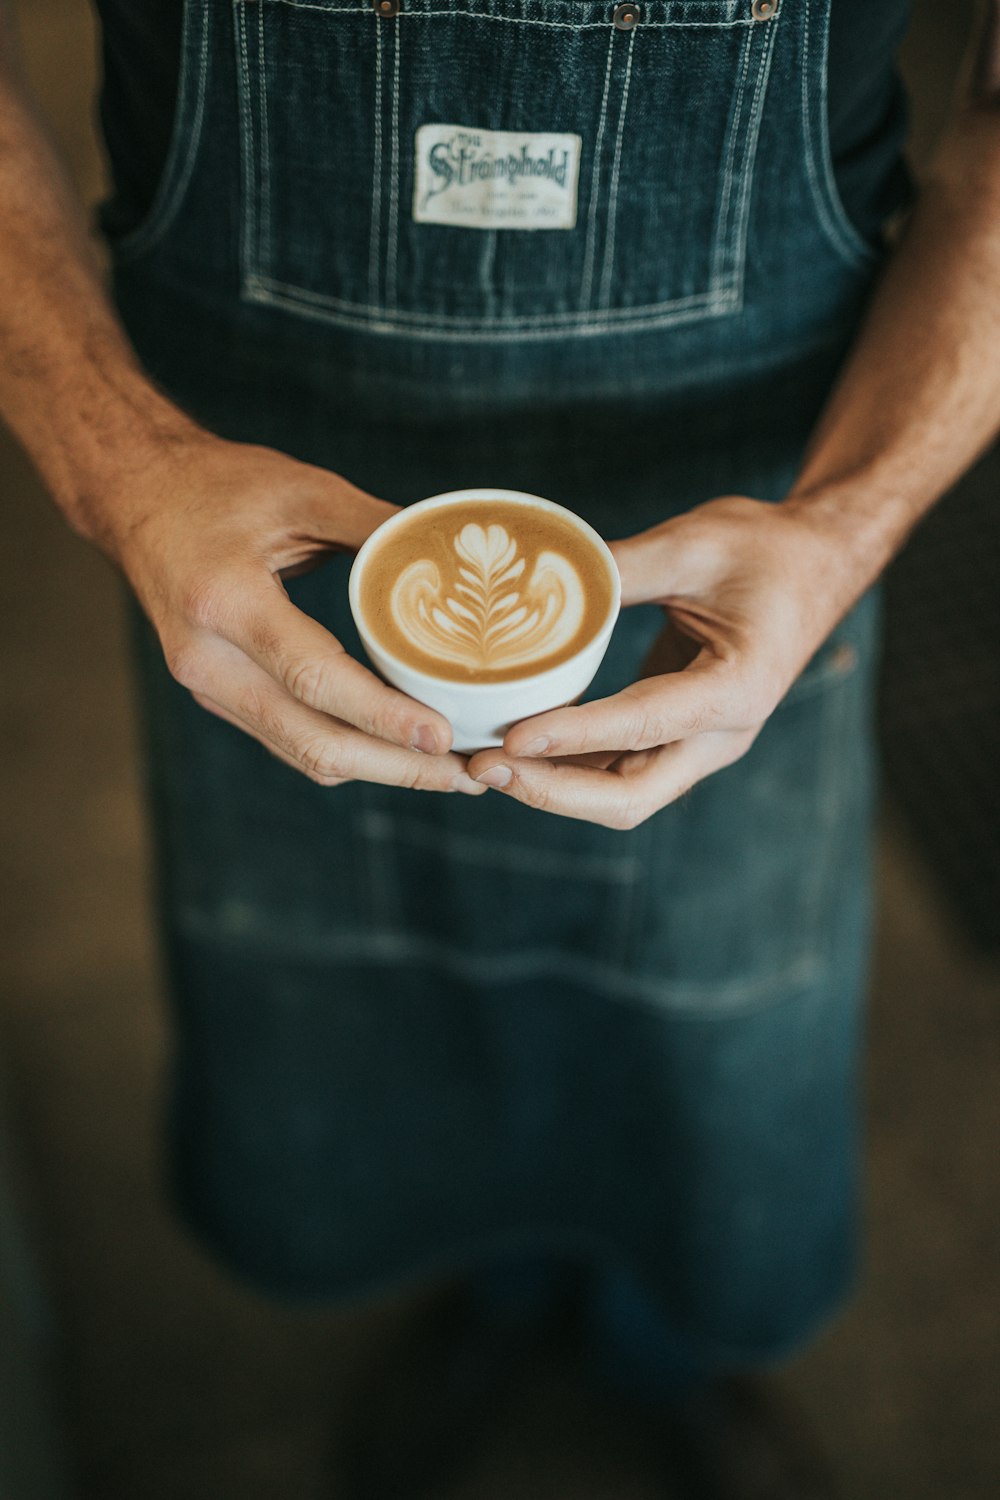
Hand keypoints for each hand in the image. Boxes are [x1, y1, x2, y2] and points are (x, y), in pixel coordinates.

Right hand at [98, 430, 484, 793]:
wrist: (136, 498)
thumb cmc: (219, 486)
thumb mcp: (303, 490)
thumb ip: (378, 526)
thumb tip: (459, 558)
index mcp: (226, 602)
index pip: (313, 678)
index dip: (382, 716)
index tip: (443, 737)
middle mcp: (208, 660)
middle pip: (311, 740)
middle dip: (396, 767)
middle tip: (466, 774)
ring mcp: (207, 687)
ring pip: (302, 752)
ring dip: (378, 770)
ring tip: (448, 772)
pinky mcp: (217, 697)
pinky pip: (289, 740)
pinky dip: (348, 752)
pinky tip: (398, 751)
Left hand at [467, 495, 865, 826]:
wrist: (816, 564)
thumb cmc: (766, 549)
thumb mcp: (693, 543)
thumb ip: (619, 567)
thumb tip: (535, 581)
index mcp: (737, 690)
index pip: (642, 725)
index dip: (572, 736)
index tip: (510, 738)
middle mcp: (721, 735)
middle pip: (629, 796)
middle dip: (551, 790)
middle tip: (481, 766)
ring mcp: (700, 743)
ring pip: (619, 793)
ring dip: (550, 785)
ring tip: (480, 762)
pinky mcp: (678, 736)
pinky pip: (618, 768)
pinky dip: (566, 766)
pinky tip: (515, 746)